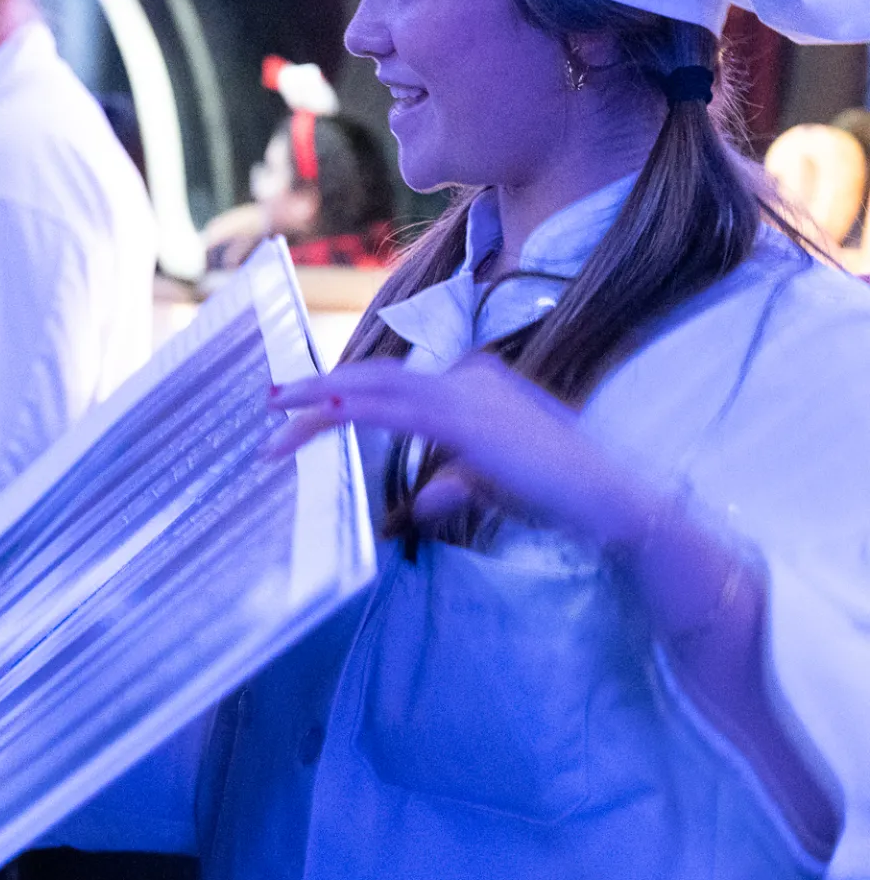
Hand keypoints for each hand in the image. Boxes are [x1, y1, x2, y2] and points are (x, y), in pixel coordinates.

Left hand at [268, 354, 653, 543]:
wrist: (607, 500)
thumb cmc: (557, 497)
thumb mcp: (488, 485)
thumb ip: (449, 485)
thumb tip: (418, 503)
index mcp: (474, 383)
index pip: (395, 387)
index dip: (347, 396)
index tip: (307, 410)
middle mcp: (467, 376)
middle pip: (377, 380)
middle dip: (320, 389)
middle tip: (272, 401)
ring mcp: (465, 392)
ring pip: (374, 388)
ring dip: (319, 398)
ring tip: (275, 411)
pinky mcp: (461, 417)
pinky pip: (388, 409)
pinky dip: (346, 409)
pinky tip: (315, 414)